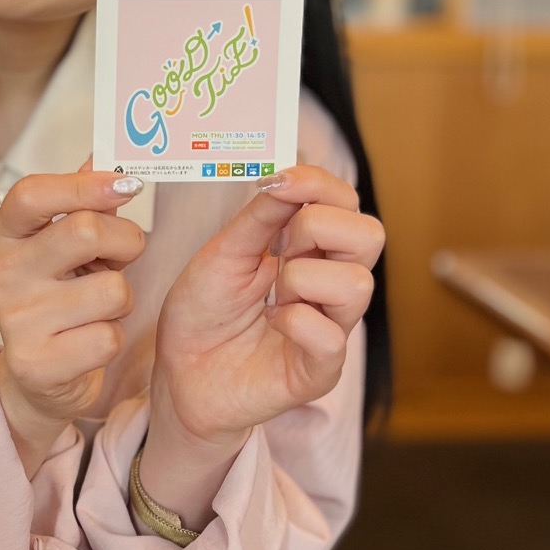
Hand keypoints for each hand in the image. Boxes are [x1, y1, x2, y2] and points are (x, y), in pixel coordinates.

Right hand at [0, 157, 146, 475]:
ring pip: (111, 290)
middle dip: (125, 241)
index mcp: (6, 234)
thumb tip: (106, 151)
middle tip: (122, 257)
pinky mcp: (37, 363)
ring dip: (121, 299)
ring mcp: (16, 319)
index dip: (84, 185)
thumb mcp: (65, 241)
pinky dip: (113, 339)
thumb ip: (83, 197)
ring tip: (97, 306)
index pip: (32, 193)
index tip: (126, 185)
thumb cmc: (60, 293)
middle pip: (84, 231)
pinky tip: (89, 340)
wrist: (39, 374)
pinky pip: (109, 338)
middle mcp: (3, 272)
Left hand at [140, 165, 383, 526]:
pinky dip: (296, 321)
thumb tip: (286, 175)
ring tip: (270, 297)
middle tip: (277, 250)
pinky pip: (332, 336)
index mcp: (311, 250)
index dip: (319, 185)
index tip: (277, 184)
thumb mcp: (223, 252)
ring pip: (359, 283)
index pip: (346, 204)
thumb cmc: (203, 313)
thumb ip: (259, 217)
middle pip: (370, 235)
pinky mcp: (320, 369)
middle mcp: (330, 284)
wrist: (180, 374)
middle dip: (318, 228)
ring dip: (302, 278)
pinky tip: (272, 323)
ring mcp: (330, 326)